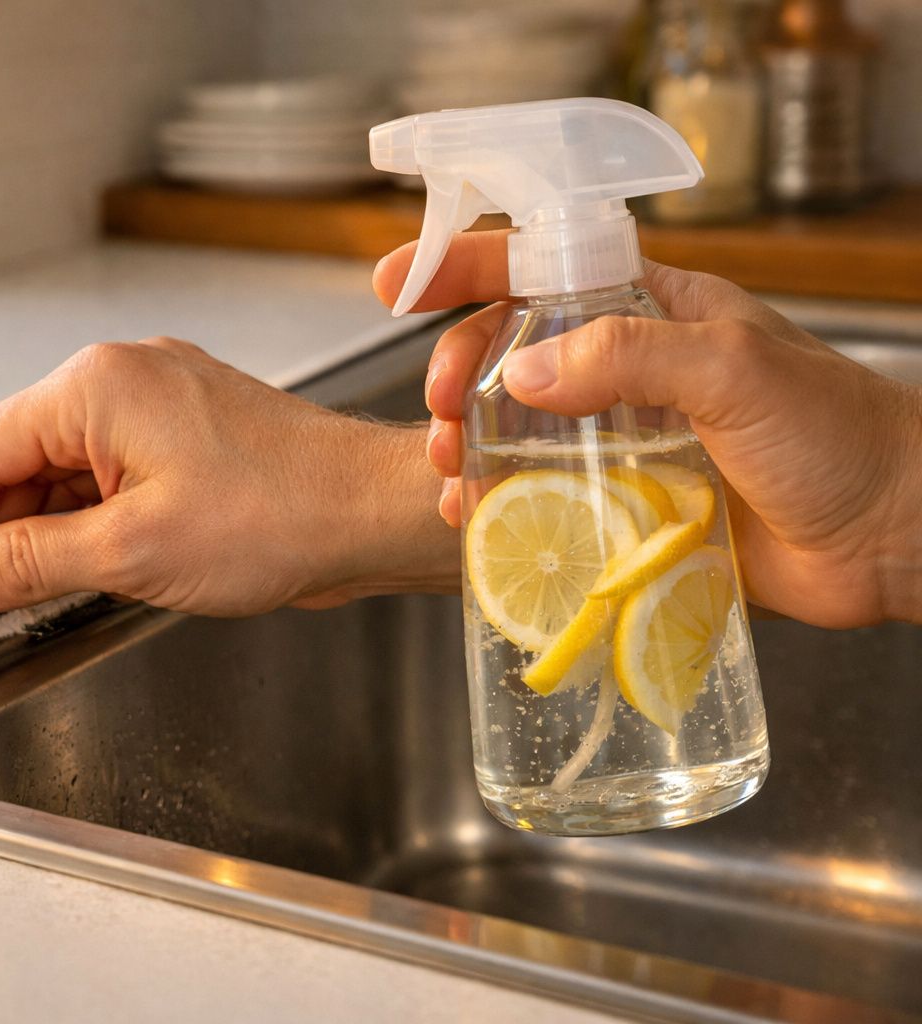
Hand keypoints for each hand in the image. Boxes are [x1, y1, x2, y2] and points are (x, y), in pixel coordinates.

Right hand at [0, 338, 456, 615]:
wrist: (370, 514)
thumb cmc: (277, 516)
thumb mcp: (129, 552)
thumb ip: (25, 562)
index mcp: (96, 386)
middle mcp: (122, 380)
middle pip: (19, 457)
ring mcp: (158, 405)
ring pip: (64, 471)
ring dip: (39, 533)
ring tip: (21, 599)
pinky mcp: (186, 436)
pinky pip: (109, 476)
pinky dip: (85, 524)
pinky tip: (76, 571)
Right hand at [375, 230, 921, 627]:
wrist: (890, 536)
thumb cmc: (837, 433)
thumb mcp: (733, 367)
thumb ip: (629, 356)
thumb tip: (520, 370)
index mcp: (655, 311)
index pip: (543, 268)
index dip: (464, 267)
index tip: (396, 283)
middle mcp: (630, 372)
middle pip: (511, 353)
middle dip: (454, 371)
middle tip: (435, 407)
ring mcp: (624, 442)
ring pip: (517, 432)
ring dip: (466, 445)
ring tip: (444, 469)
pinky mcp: (628, 510)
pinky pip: (545, 502)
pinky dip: (500, 510)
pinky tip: (475, 522)